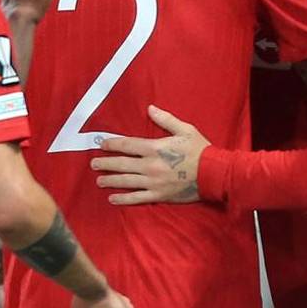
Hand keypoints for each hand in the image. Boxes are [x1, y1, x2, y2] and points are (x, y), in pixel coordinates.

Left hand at [92, 105, 207, 204]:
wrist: (213, 174)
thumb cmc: (200, 150)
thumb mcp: (185, 129)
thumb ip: (165, 119)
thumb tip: (149, 108)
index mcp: (155, 148)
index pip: (128, 145)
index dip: (112, 144)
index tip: (101, 144)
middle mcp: (150, 166)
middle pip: (122, 164)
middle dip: (106, 163)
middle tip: (93, 164)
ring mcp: (153, 182)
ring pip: (126, 181)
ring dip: (111, 180)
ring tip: (99, 180)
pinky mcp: (159, 196)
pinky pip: (137, 198)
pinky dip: (124, 199)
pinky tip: (113, 199)